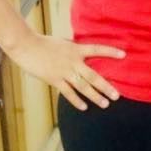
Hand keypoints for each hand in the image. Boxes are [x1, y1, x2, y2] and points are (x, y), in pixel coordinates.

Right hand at [7, 31, 124, 109]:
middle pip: (93, 76)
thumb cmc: (43, 43)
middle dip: (106, 87)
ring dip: (95, 96)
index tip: (124, 55)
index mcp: (76, 49)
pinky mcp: (54, 80)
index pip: (97, 49)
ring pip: (83, 87)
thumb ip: (74, 50)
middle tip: (117, 96)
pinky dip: (76, 101)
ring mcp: (64, 72)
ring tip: (105, 104)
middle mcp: (73, 61)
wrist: (26, 46)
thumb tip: (84, 53)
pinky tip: (84, 107)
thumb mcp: (63, 43)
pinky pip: (68, 92)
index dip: (111, 52)